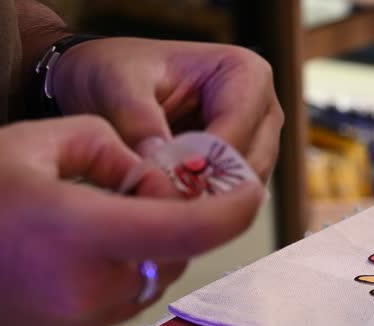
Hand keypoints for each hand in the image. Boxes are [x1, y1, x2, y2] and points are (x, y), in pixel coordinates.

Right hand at [0, 116, 264, 325]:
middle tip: (137, 183)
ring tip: (94, 211)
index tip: (253, 188)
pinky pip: (125, 294)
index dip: (235, 208)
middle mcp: (93, 286)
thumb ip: (111, 149)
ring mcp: (83, 319)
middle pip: (177, 250)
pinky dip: (124, 265)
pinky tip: (80, 243)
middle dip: (175, 214)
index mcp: (86, 234)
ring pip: (153, 273)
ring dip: (149, 241)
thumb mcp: (36, 141)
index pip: (193, 228)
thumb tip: (152, 176)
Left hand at [51, 37, 283, 182]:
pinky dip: (199, 205)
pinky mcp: (244, 170)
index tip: (158, 183)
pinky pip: (231, 199)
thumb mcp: (117, 84)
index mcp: (247, 74)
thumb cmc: (119, 72)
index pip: (236, 134)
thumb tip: (157, 160)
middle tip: (153, 200)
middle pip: (248, 167)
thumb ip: (137, 120)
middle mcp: (264, 111)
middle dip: (202, 187)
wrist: (109, 85)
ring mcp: (259, 143)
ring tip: (154, 201)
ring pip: (242, 190)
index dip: (199, 165)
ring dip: (201, 200)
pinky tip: (164, 201)